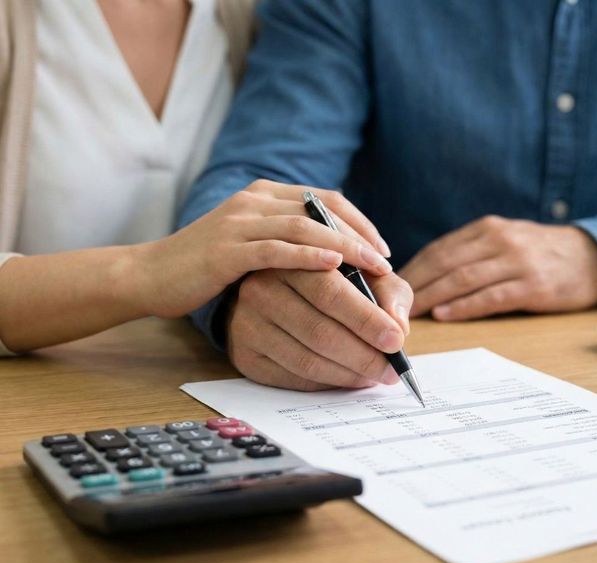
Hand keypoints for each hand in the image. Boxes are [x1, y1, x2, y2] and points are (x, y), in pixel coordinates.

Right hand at [133, 180, 391, 317]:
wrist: (151, 274)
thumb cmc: (205, 265)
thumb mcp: (249, 244)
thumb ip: (283, 240)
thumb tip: (332, 257)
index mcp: (263, 196)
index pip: (324, 199)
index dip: (359, 221)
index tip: (382, 248)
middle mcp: (254, 201)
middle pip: (321, 210)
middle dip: (360, 235)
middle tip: (387, 262)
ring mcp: (238, 223)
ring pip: (304, 227)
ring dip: (345, 246)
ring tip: (374, 266)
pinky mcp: (226, 250)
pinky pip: (274, 249)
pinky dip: (307, 256)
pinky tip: (332, 266)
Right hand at [227, 268, 412, 390]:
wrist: (269, 295)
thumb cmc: (324, 283)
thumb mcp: (360, 274)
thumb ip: (387, 291)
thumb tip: (398, 326)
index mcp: (292, 261)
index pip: (331, 292)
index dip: (366, 319)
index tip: (396, 340)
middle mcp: (262, 290)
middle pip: (319, 331)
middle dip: (363, 355)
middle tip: (391, 369)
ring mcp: (248, 324)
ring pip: (307, 360)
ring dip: (348, 374)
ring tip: (375, 376)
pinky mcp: (245, 355)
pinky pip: (292, 377)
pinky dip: (326, 383)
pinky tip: (347, 378)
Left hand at [399, 216, 596, 320]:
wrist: (590, 257)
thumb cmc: (535, 252)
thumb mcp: (501, 240)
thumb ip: (466, 252)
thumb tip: (422, 275)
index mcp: (485, 229)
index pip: (438, 249)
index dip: (411, 269)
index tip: (388, 286)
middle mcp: (498, 240)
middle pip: (444, 263)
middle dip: (414, 285)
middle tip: (389, 303)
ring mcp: (516, 262)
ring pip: (462, 279)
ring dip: (431, 297)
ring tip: (408, 313)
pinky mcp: (532, 286)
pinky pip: (490, 297)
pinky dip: (463, 307)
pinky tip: (443, 315)